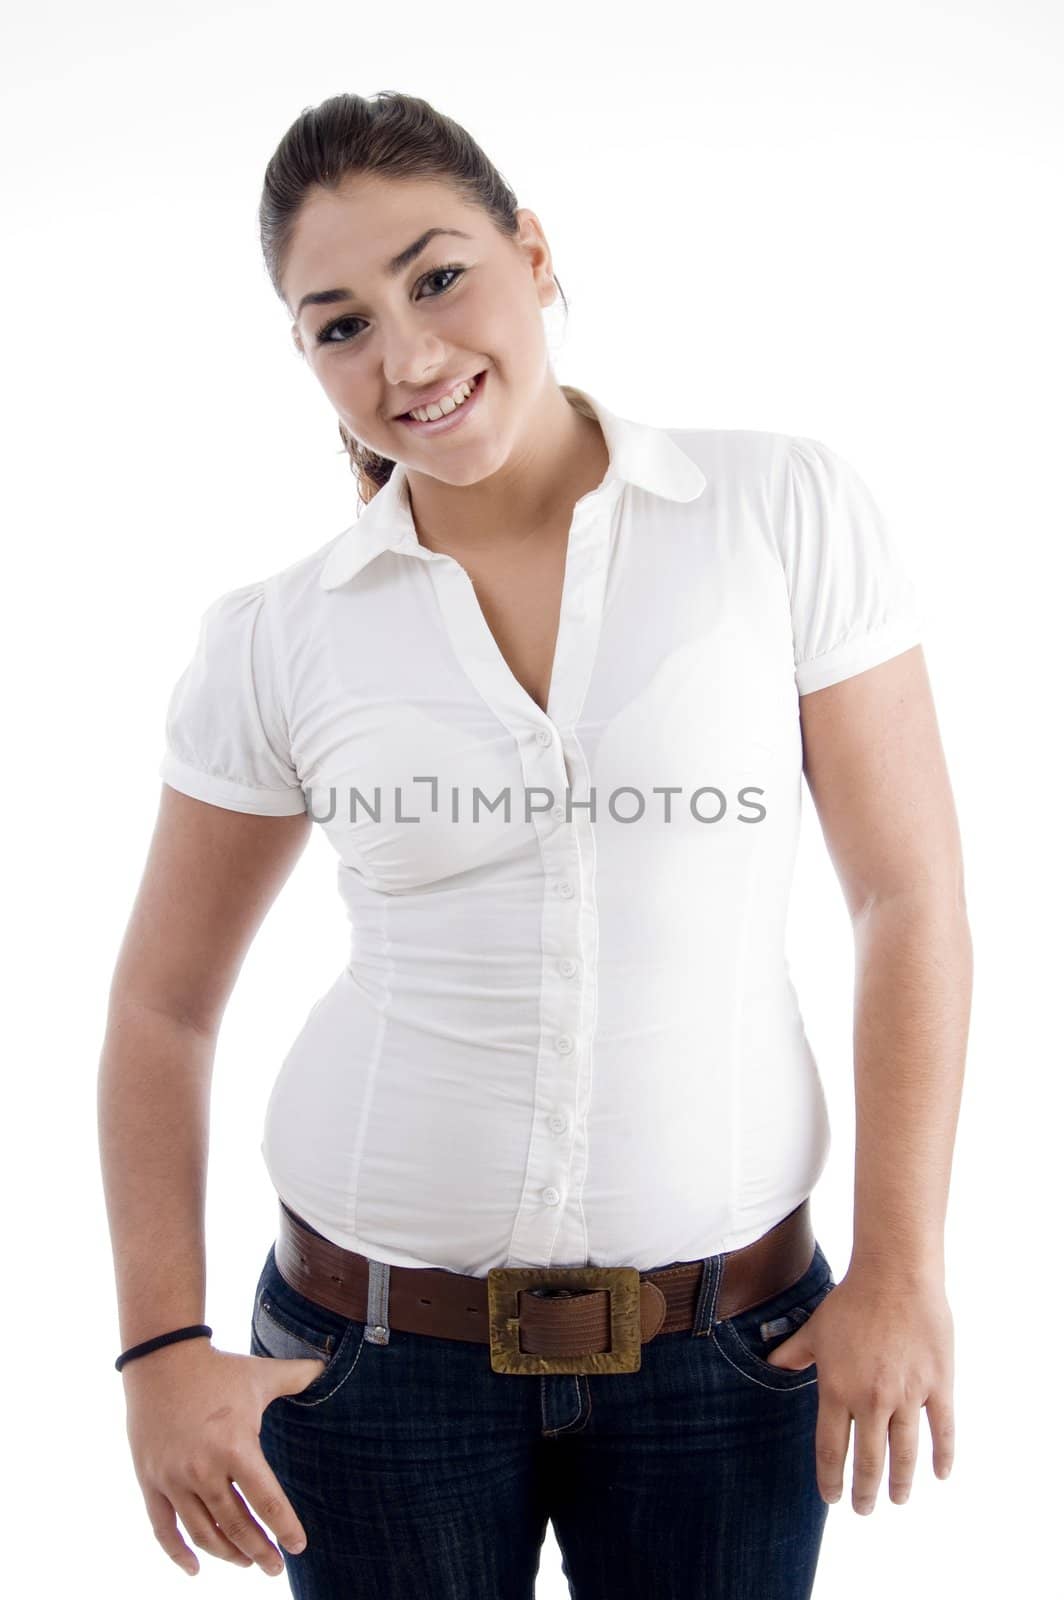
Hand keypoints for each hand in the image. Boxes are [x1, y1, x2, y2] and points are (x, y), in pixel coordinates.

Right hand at [122, 1339, 326, 1575]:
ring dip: (227, 1554)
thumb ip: (298, 1376)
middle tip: (276, 1568)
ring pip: (203, 1533)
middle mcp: (203, 1469)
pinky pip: (163, 1529)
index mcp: (236, 1446)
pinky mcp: (150, 1481)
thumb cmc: (217, 1369)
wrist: (161, 1359)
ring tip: (246, 1563)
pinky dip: (178, 1554)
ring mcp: (173, 1478)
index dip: (285, 1528)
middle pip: (236, 1525)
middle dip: (260, 1551)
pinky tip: (196, 1568)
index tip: (298, 1547)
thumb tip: (329, 1368)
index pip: (267, 1501)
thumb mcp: (260, 1374)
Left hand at [762, 1265, 954, 1513]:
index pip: (831, 1449)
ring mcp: (907, 1395)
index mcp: (837, 1389)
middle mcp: (871, 1399)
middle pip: (868, 1460)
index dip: (831, 1478)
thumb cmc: (852, 1301)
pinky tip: (939, 1474)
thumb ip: (793, 1353)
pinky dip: (943, 1456)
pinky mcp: (938, 1385)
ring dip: (900, 1482)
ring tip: (897, 1499)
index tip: (833, 1498)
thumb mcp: (816, 1329)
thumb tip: (770, 1365)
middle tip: (865, 1509)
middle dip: (865, 1491)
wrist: (895, 1275)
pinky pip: (942, 1430)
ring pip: (904, 1453)